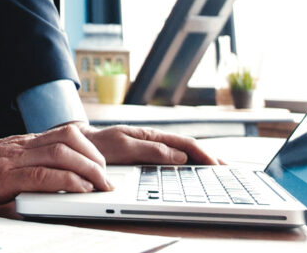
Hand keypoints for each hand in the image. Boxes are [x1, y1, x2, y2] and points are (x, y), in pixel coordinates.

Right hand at [0, 118, 112, 206]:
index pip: (66, 132)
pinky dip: (67, 181)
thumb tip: (57, 179)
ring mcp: (15, 158)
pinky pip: (43, 174)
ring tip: (100, 186)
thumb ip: (29, 165)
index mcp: (25, 142)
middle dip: (95, 156)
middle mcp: (24, 145)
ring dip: (88, 169)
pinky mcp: (6, 176)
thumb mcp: (6, 162)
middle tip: (107, 177)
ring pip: (62, 152)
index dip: (90, 146)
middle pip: (70, 138)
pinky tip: (79, 190)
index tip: (103, 164)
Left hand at [74, 123, 221, 165]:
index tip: (217, 164)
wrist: (79, 144)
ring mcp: (150, 147)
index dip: (203, 153)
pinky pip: (171, 159)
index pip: (184, 143)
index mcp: (151, 135)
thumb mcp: (124, 145)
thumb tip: (179, 157)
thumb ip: (151, 149)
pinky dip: (187, 164)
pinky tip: (192, 171)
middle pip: (187, 147)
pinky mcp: (144, 156)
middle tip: (227, 169)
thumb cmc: (99, 145)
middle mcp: (153, 140)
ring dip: (200, 160)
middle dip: (208, 156)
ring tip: (216, 170)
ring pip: (181, 153)